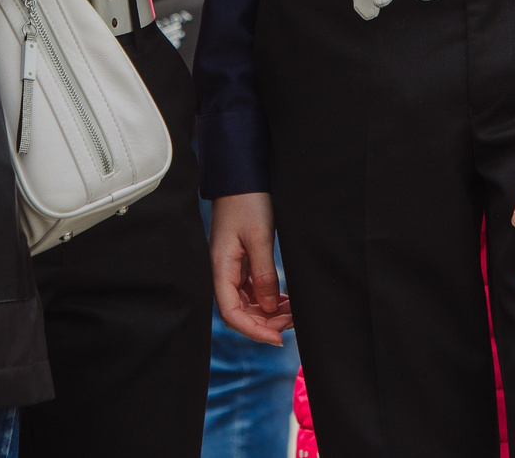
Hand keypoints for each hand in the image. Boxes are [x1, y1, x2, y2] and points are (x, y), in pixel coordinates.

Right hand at [210, 192, 290, 343]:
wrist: (242, 175)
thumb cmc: (248, 200)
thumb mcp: (259, 236)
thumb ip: (264, 274)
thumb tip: (267, 307)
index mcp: (221, 267)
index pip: (231, 313)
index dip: (253, 330)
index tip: (277, 339)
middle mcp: (223, 271)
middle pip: (240, 312)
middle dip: (266, 322)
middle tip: (293, 322)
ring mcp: (232, 267)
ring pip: (248, 302)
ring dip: (269, 311)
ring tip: (293, 312)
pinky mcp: (241, 260)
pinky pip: (253, 289)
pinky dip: (269, 297)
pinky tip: (285, 300)